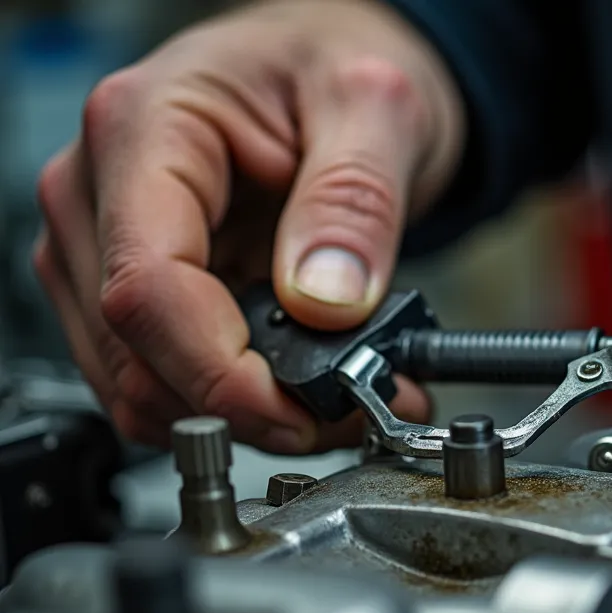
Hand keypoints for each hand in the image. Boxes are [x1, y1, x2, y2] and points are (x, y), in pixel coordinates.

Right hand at [34, 0, 464, 451]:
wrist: (332, 64)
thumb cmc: (338, 66)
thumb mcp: (376, 107)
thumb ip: (354, 202)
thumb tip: (326, 302)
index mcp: (145, 128)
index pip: (146, 286)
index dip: (219, 372)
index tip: (301, 408)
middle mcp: (100, 190)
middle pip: (133, 350)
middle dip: (243, 406)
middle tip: (349, 412)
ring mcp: (106, 244)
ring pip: (138, 381)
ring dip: (239, 415)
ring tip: (340, 397)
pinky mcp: (137, 285)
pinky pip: (163, 375)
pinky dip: (233, 401)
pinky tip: (302, 386)